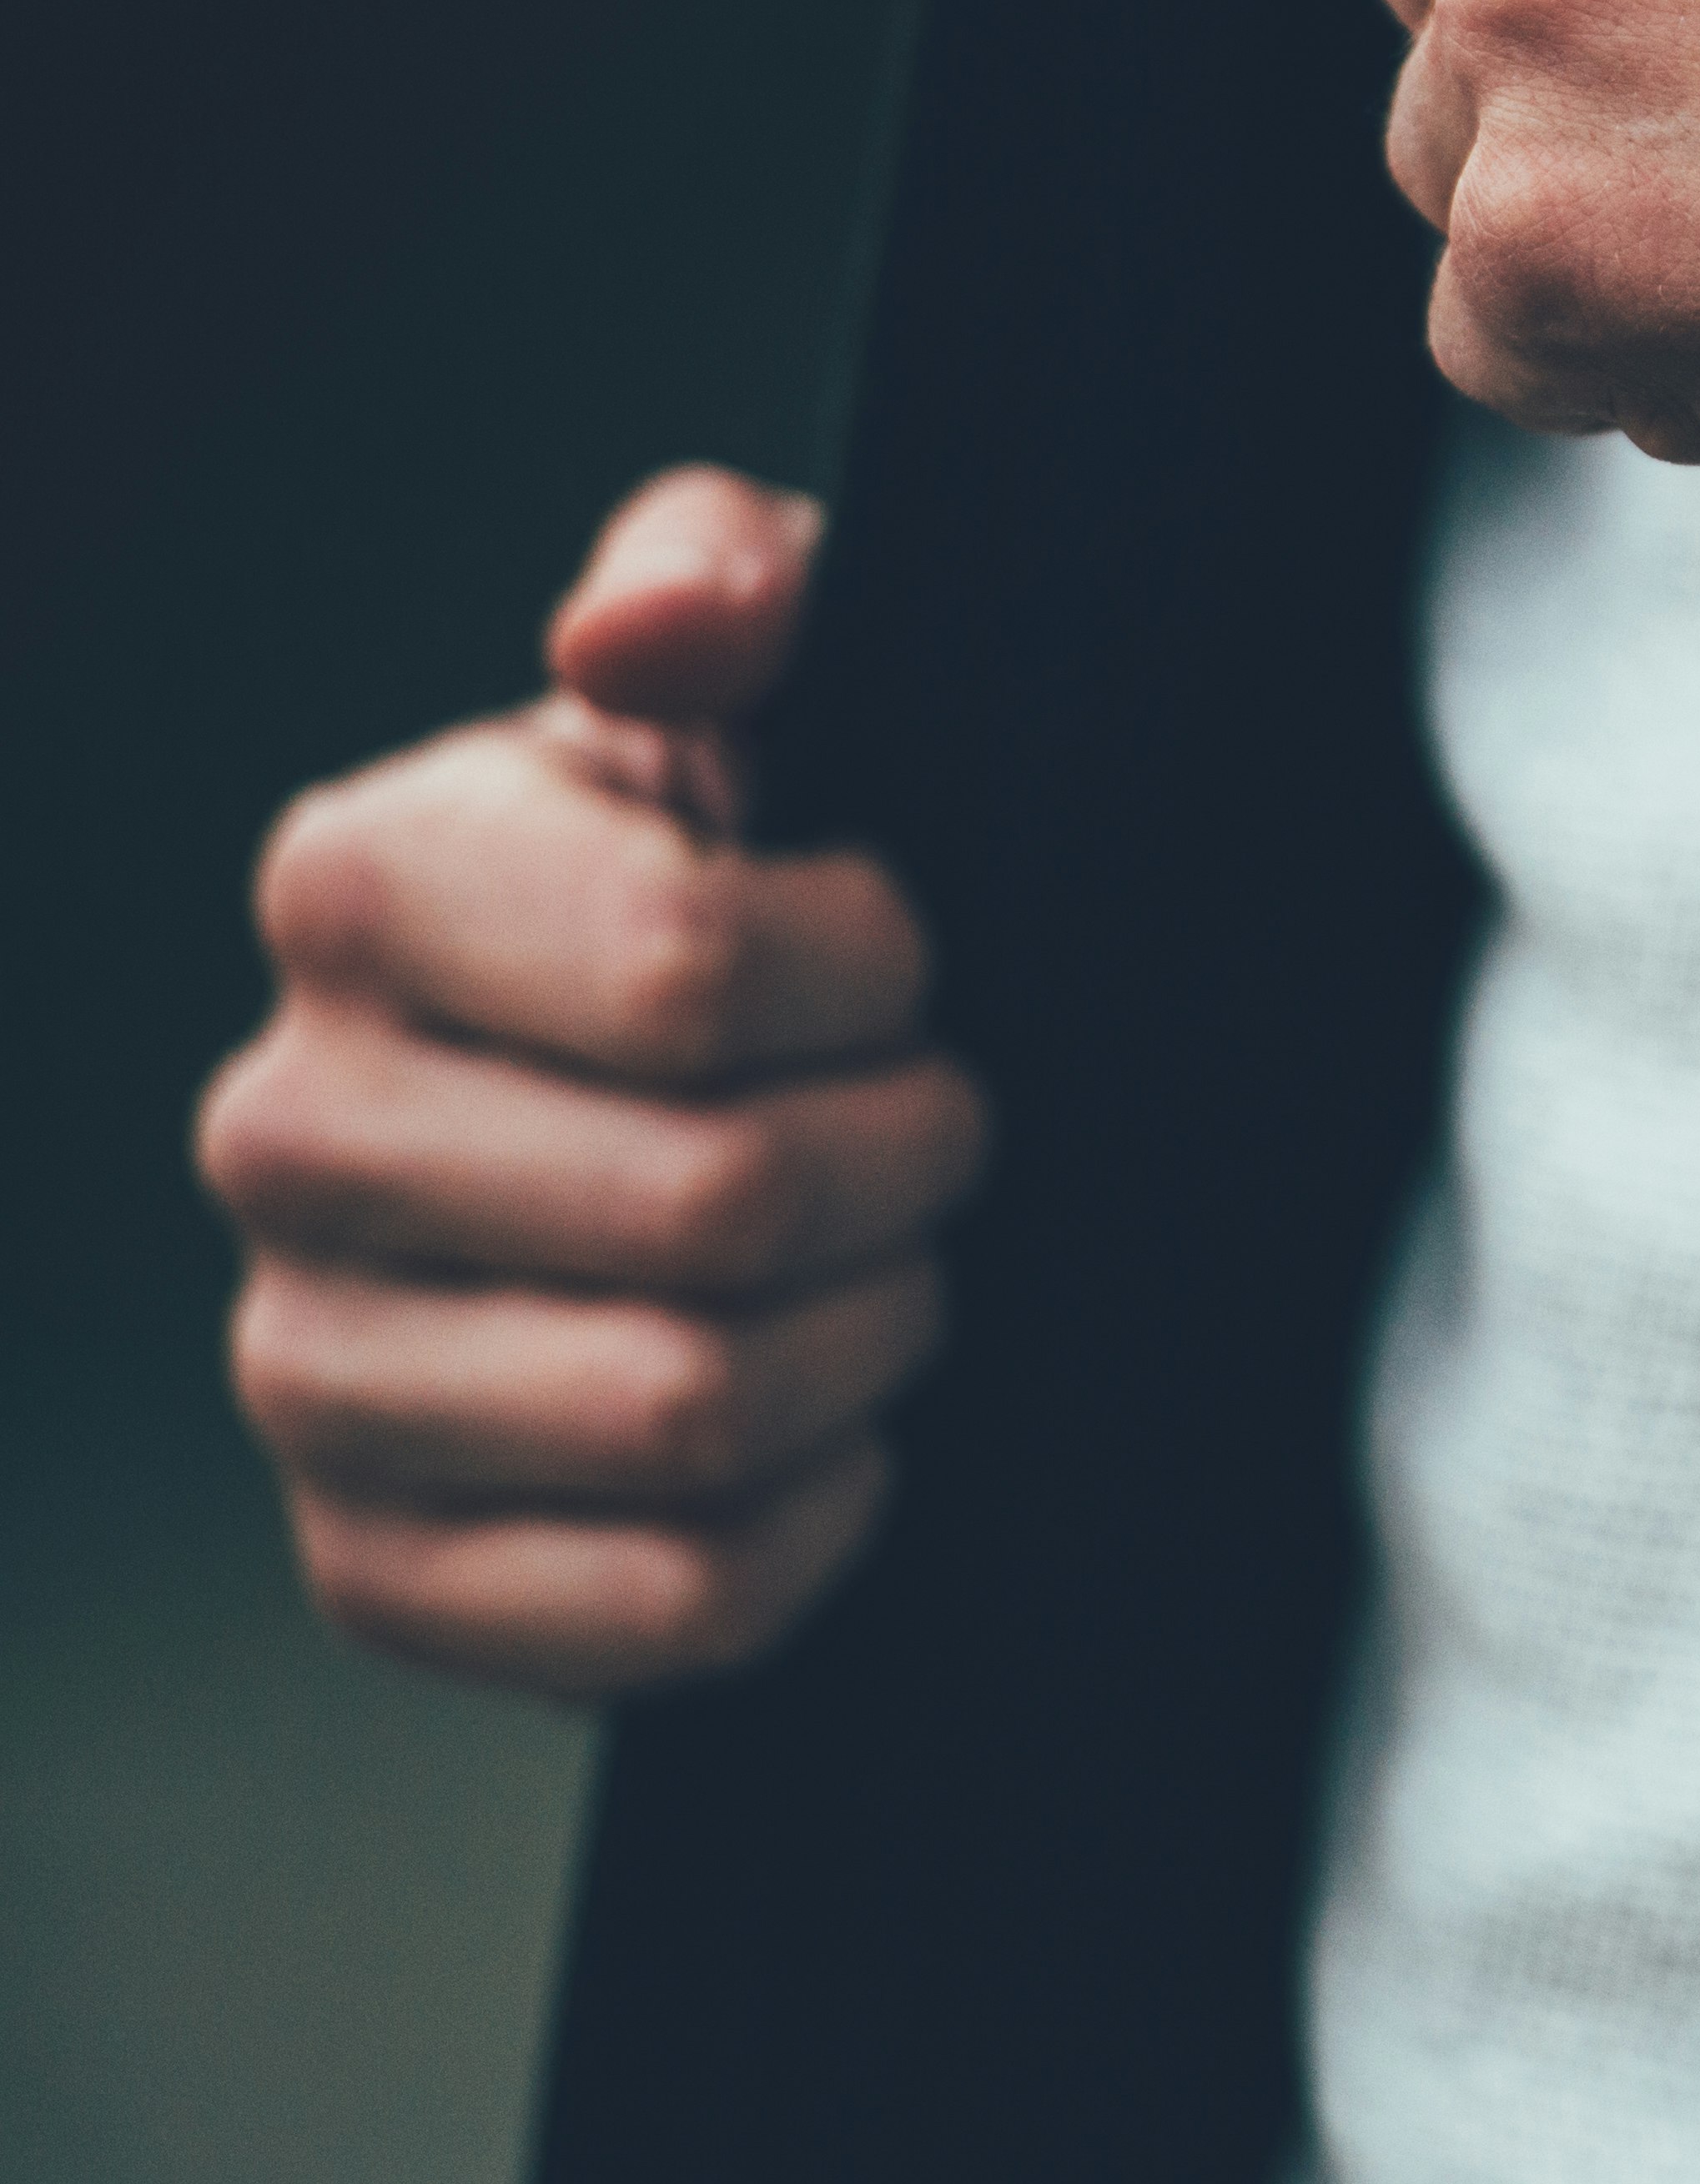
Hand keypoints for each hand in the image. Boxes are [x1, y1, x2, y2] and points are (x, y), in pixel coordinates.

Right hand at [197, 469, 979, 1700]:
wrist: (728, 1113)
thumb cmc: (773, 864)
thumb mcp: (779, 675)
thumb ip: (729, 582)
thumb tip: (650, 630)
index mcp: (360, 886)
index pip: (691, 976)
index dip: (877, 978)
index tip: (902, 961)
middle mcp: (281, 1127)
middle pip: (719, 1209)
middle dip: (904, 1169)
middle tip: (932, 1129)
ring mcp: (305, 1364)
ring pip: (692, 1408)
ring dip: (871, 1339)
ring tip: (885, 1265)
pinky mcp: (376, 1561)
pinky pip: (662, 1601)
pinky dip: (813, 1523)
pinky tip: (827, 1428)